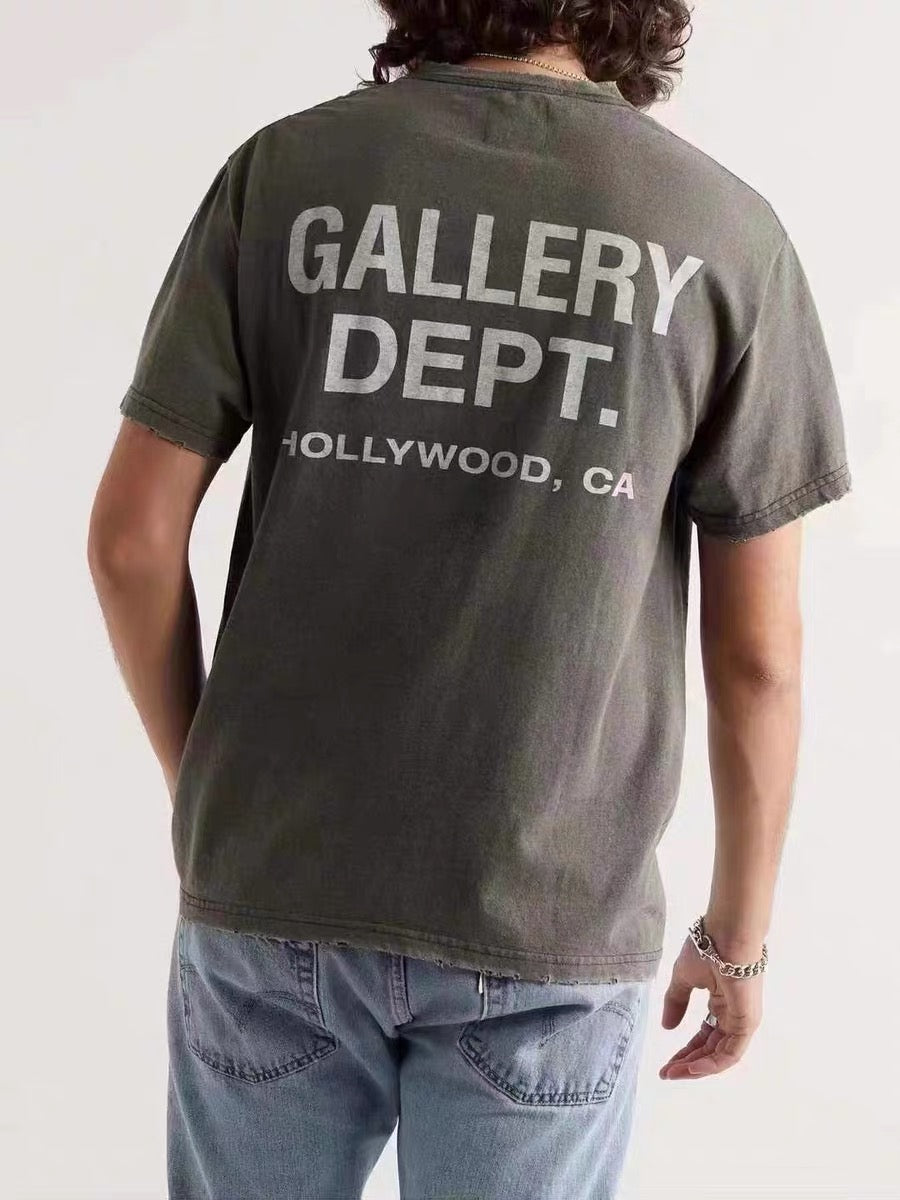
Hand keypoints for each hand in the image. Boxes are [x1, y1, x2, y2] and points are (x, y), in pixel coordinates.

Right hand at [658, 934, 762, 1079]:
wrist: (726, 934)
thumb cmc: (706, 948)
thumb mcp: (683, 978)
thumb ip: (676, 1002)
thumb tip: (666, 1027)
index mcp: (721, 1003)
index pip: (704, 1036)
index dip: (684, 1050)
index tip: (665, 1063)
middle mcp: (733, 1016)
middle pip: (710, 1049)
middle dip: (687, 1063)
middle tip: (666, 1073)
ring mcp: (742, 1020)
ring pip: (720, 1055)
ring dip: (696, 1067)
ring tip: (674, 1073)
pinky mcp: (748, 1023)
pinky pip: (731, 1053)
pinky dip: (712, 1064)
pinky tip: (692, 1067)